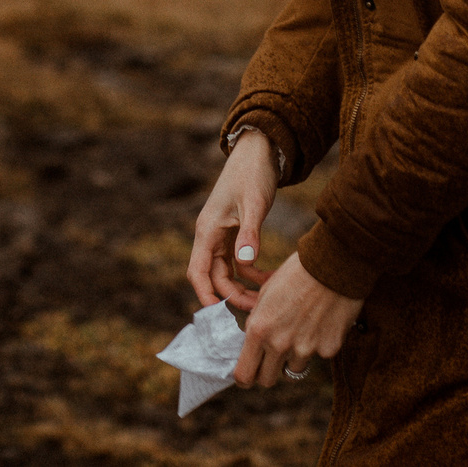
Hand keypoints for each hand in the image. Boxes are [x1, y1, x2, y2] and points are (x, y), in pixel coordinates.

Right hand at [188, 130, 276, 309]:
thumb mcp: (254, 204)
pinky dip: (252, 273)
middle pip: (213, 277)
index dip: (204, 295)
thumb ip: (250, 234)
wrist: (259, 151)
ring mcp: (222, 235)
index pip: (197, 272)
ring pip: (226, 273)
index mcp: (207, 230)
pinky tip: (270, 278)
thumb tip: (246, 264)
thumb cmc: (252, 173)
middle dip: (232, 297)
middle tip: (257, 311)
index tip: (217, 316)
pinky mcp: (235, 233)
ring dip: (243, 288)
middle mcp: (210, 235)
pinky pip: (238, 262)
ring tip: (266, 300)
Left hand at [234, 251, 362, 387]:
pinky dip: (319, 344)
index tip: (247, 374)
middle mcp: (280, 344)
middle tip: (271, 360)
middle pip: (267, 380)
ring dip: (294, 356)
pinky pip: (319, 355)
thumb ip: (258, 321)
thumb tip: (253, 341)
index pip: (244, 374)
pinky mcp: (329, 348)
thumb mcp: (266, 293)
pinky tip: (323, 321)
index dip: (243, 378)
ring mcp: (306, 349)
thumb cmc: (296, 272)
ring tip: (302, 329)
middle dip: (266, 372)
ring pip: (294, 368)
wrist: (333, 263)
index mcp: (259, 329)